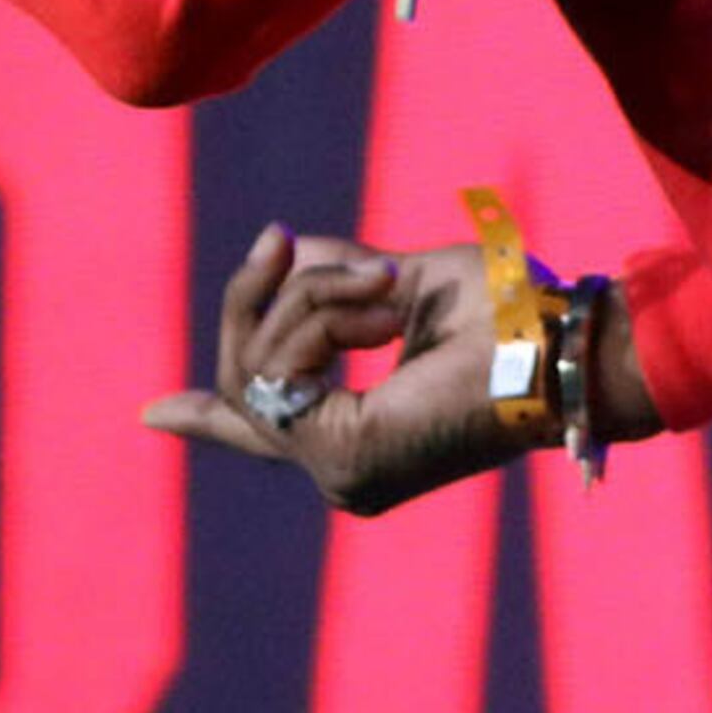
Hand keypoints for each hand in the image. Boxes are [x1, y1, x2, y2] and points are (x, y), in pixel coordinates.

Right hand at [143, 223, 527, 518]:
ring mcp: (339, 473)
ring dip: (310, 298)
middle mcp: (345, 470)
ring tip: (385, 281)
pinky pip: (281, 364)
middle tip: (277, 240)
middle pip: (245, 381)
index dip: (206, 419)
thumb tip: (282, 253)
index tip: (152, 413)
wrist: (559, 341)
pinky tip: (380, 301)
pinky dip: (320, 312)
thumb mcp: (402, 283)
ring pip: (256, 365)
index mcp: (363, 437)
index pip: (264, 427)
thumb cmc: (509, 314)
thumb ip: (335, 281)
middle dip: (261, 300)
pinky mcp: (340, 458)